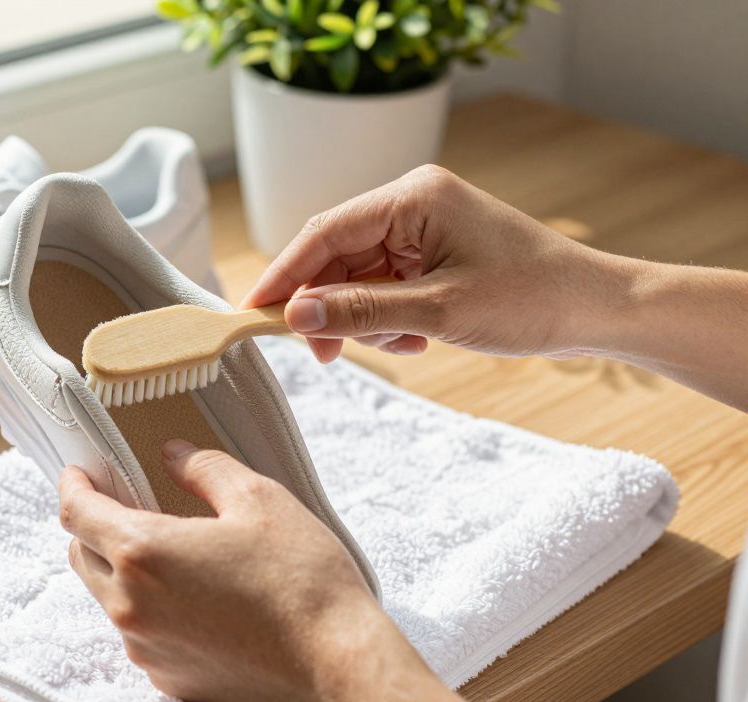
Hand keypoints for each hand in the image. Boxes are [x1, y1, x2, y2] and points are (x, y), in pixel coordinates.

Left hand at [59, 440, 498, 701]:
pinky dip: (151, 609)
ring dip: (124, 570)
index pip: (76, 512)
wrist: (336, 668)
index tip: (81, 472)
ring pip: (108, 597)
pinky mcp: (166, 678)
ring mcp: (144, 647)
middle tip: (131, 505)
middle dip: (95, 526)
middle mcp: (130, 605)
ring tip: (176, 554)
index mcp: (143, 552)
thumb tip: (175, 455)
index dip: (73, 484)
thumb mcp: (259, 500)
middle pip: (81, 556)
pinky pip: (139, 633)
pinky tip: (197, 599)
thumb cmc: (302, 581)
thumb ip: (205, 469)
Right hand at [240, 164, 631, 362]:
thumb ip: (360, 312)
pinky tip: (416, 341)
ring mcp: (423, 226)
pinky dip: (388, 318)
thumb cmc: (531, 299)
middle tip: (326, 356)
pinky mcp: (433, 250)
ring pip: (358, 276)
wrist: (597, 308)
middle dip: (329, 307)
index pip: (324, 233)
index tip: (253, 314)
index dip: (285, 275)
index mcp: (413, 196)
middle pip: (336, 255)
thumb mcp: (437, 313)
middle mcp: (413, 201)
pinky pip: (385, 284)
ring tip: (403, 347)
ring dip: (365, 319)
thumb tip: (294, 318)